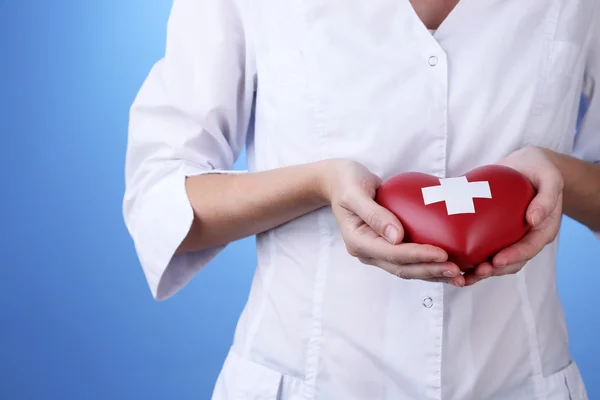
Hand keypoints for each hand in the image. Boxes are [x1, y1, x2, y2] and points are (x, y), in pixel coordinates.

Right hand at [322, 159, 464, 286]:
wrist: (339, 182)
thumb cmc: (346, 181)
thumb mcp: (355, 192)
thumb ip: (374, 213)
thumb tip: (396, 236)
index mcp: (358, 241)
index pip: (391, 253)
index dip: (417, 255)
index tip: (442, 253)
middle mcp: (368, 252)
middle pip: (402, 268)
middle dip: (430, 270)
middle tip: (456, 270)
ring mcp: (377, 252)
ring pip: (408, 270)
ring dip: (433, 274)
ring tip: (458, 275)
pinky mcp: (388, 247)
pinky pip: (410, 261)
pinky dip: (429, 265)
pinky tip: (448, 266)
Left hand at [464, 147, 563, 285]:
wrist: (528, 165)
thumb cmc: (540, 168)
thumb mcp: (549, 177)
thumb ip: (547, 197)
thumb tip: (534, 220)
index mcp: (544, 228)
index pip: (530, 248)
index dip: (514, 256)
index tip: (497, 261)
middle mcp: (528, 237)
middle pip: (513, 261)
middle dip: (494, 270)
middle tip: (476, 272)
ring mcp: (513, 236)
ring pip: (499, 261)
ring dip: (482, 271)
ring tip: (464, 276)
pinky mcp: (497, 233)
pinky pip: (487, 249)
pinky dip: (474, 258)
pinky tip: (457, 263)